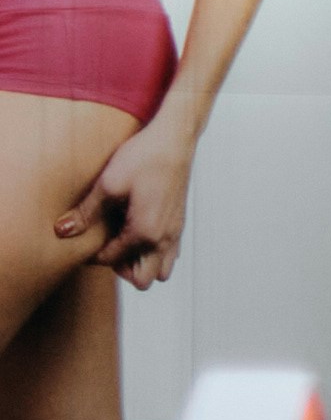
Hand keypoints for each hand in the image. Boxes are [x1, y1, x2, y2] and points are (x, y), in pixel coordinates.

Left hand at [77, 117, 196, 288]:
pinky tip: (140, 229)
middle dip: (122, 269)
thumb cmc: (144, 158)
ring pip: (161, 271)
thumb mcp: (108, 184)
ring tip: (124, 241)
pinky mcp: (179, 223)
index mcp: (145, 233)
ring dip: (141, 263)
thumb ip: (86, 212)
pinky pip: (170, 254)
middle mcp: (163, 238)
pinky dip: (154, 251)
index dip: (93, 255)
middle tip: (107, 246)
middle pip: (142, 279)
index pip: (113, 260)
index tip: (83, 241)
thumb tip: (63, 231)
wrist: (174, 139)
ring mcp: (175, 232)